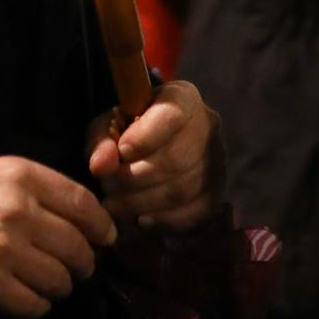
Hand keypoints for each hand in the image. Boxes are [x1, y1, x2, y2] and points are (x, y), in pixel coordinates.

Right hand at [0, 156, 117, 318]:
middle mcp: (19, 211)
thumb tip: (85, 218)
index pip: (83, 204)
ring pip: (59, 280)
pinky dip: (38, 304)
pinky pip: (32, 304)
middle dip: (85, 262)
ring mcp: (4, 249)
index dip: (102, 226)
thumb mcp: (3, 170)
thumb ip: (43, 189)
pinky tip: (31, 296)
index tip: (106, 237)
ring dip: (62, 285)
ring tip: (53, 282)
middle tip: (80, 266)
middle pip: (77, 247)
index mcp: (25, 177)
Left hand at [85, 80, 222, 231]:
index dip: (143, 138)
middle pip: (176, 159)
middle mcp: (208, 127)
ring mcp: (217, 162)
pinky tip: (140, 218)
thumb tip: (101, 165)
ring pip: (182, 189)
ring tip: (116, 205)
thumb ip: (100, 141)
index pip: (172, 115)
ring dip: (142, 203)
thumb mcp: (107, 126)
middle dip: (134, 178)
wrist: (149, 150)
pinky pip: (194, 213)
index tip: (120, 152)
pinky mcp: (217, 194)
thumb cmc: (127, 132)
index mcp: (183, 98)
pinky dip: (163, 220)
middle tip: (108, 187)